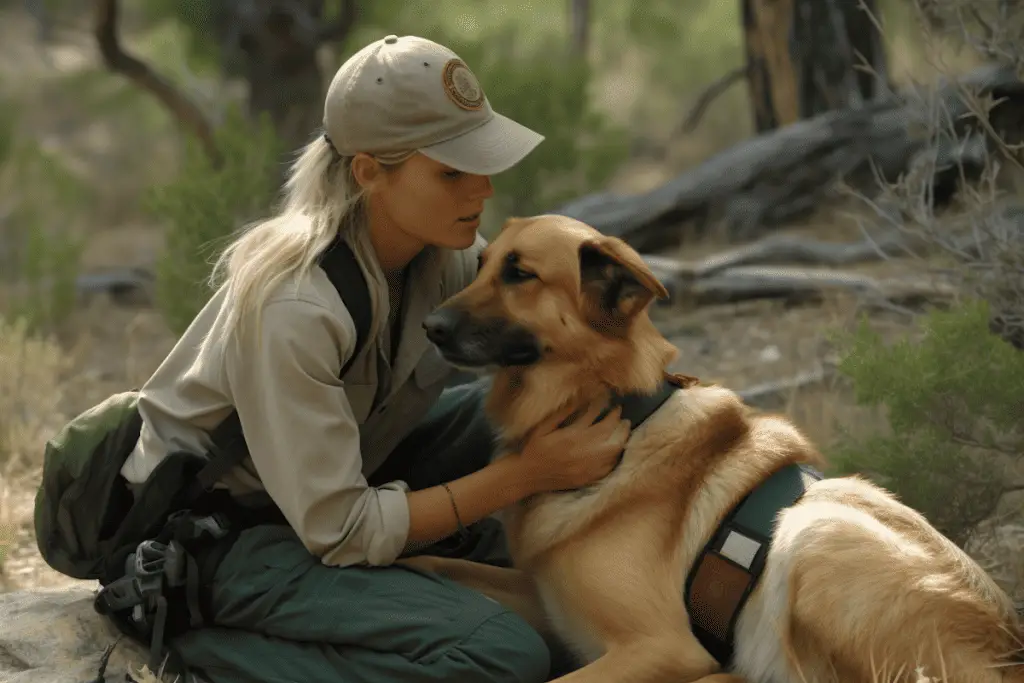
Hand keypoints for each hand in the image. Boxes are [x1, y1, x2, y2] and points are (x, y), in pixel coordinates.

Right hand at [514, 401, 630, 494]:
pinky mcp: (587, 480)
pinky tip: (614, 451)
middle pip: (613, 439)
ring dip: (621, 441)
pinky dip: (614, 458)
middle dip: (622, 427)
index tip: (615, 406)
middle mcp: (583, 454)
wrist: (527, 475)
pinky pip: (608, 469)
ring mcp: (587, 469)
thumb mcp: (544, 426)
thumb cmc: (534, 448)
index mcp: (573, 438)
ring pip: (614, 454)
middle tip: (623, 419)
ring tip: (622, 432)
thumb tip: (581, 399)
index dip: (612, 414)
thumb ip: (563, 413)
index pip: (602, 423)